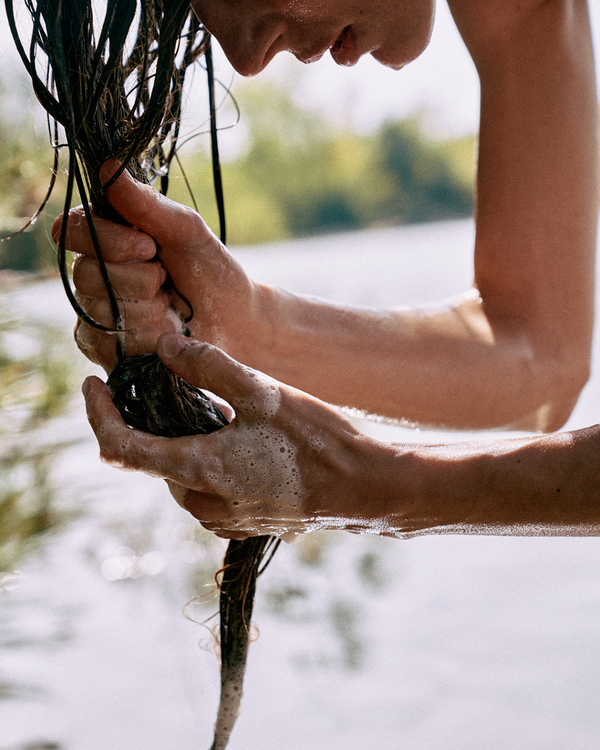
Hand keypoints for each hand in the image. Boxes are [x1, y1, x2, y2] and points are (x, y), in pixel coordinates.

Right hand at [53, 160, 257, 371]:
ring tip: (171, 308)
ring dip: (147, 309)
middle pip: (86, 275)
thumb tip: (109, 167)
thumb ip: (148, 206)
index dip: (107, 240)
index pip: (72, 231)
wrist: (235, 322)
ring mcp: (96, 314)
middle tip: (167, 280)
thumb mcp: (187, 231)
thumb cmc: (210, 271)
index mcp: (106, 237)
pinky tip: (167, 331)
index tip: (149, 245)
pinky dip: (147, 337)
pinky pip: (109, 344)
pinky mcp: (105, 349)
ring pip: (99, 311)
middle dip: (138, 279)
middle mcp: (93, 274)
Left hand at [82, 333, 377, 538]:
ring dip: (179, 439)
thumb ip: (208, 367)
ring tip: (205, 405)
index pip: (120, 448)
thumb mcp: (262, 393)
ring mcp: (223, 517)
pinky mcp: (244, 520)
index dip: (97, 415)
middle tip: (160, 383)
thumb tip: (165, 346)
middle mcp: (202, 502)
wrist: (365, 489)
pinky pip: (207, 486)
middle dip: (146, 422)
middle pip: (150, 458)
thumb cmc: (317, 442)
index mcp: (198, 470)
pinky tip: (234, 434)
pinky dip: (205, 458)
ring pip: (180, 472)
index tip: (94, 384)